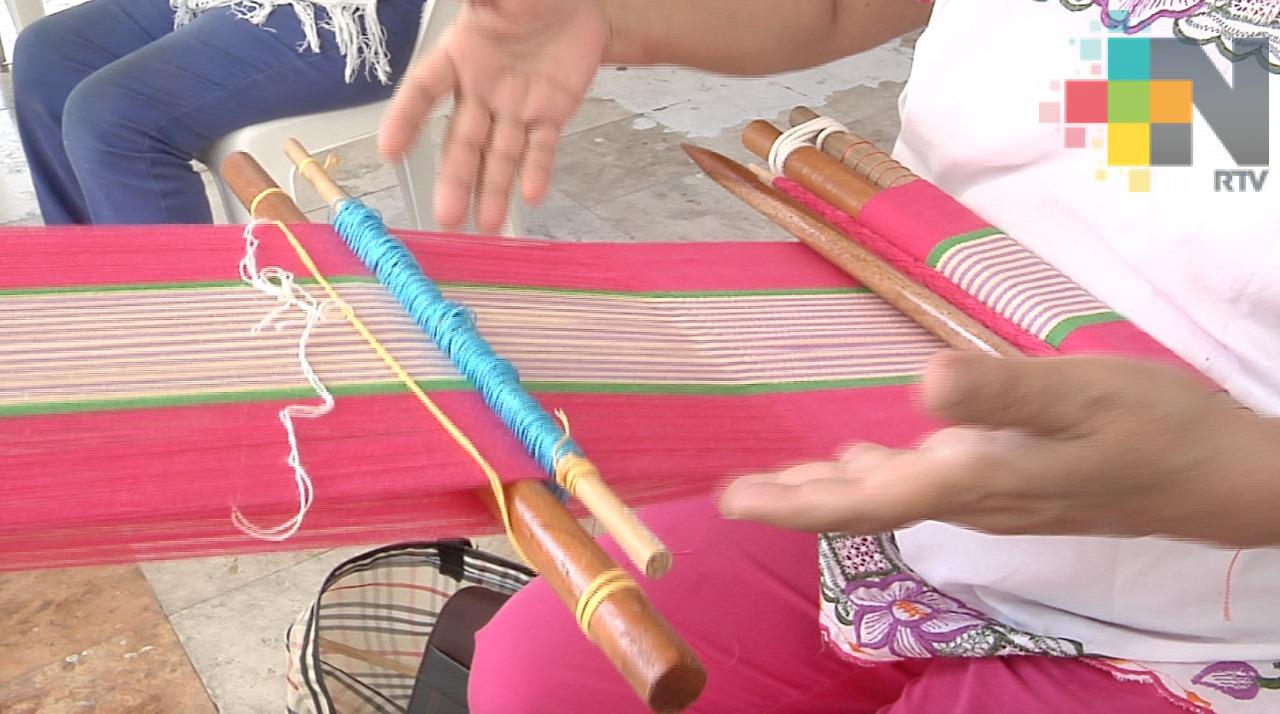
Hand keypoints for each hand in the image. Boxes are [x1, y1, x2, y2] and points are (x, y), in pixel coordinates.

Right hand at [379, 0, 608, 231]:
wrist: (574, 5)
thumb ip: (476, 2)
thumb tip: (459, 0)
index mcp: (458, 56)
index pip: (424, 91)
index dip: (406, 119)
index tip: (390, 151)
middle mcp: (481, 90)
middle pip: (462, 140)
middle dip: (455, 178)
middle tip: (446, 216)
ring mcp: (514, 107)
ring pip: (499, 154)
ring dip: (492, 190)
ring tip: (485, 227)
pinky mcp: (548, 115)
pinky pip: (541, 147)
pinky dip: (537, 170)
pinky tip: (530, 196)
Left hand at [718, 351, 1279, 547]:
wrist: (1219, 478)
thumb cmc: (1155, 426)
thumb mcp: (1084, 393)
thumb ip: (1004, 394)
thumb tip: (922, 385)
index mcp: (978, 479)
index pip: (868, 501)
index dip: (798, 502)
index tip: (736, 499)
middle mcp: (974, 498)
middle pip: (867, 507)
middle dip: (797, 501)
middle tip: (733, 494)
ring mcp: (993, 498)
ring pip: (891, 499)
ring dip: (830, 490)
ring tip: (776, 479)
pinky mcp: (1011, 487)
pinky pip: (923, 487)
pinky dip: (878, 475)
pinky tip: (860, 457)